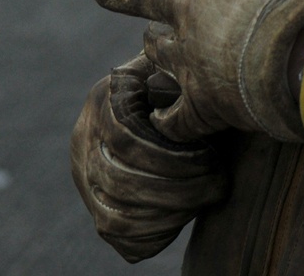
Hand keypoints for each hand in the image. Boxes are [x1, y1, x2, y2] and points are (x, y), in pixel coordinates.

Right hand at [71, 53, 226, 261]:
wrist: (158, 108)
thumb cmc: (181, 83)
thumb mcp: (175, 67)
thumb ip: (178, 68)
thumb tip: (198, 71)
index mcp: (104, 101)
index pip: (125, 141)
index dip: (172, 157)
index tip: (212, 158)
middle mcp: (84, 142)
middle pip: (121, 183)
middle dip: (178, 190)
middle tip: (219, 183)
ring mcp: (85, 179)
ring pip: (117, 216)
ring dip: (169, 215)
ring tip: (207, 198)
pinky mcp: (97, 208)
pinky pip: (119, 236)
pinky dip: (154, 235)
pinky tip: (185, 217)